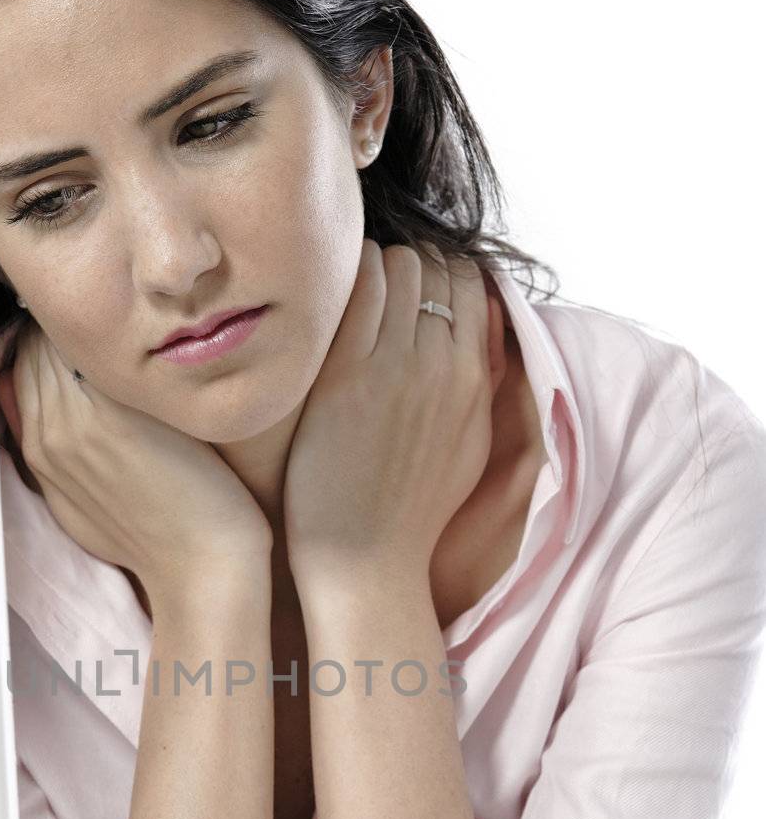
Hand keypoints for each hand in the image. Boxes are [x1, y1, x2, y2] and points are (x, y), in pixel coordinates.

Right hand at [0, 319, 272, 601]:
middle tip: (114, 315)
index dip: (50, 338)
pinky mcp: (115, 413)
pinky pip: (94, 348)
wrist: (197, 568)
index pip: (21, 363)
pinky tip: (150, 330)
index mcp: (39, 452)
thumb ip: (52, 458)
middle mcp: (50, 432)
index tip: (89, 332)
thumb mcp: (79, 505)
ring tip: (132, 322)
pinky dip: (115, 333)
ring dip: (92, 323)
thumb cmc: (155, 539)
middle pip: (34, 345)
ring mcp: (78, 421)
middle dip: (67, 323)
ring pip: (59, 337)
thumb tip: (27, 411)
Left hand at [282, 238, 504, 593]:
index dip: (442, 271)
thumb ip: (481, 380)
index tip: (417, 281)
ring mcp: (394, 368)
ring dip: (379, 265)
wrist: (365, 553)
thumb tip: (486, 326)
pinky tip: (331, 289)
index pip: (470, 284)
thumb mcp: (469, 442)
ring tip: (359, 286)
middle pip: (435, 268)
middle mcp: (441, 366)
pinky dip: (350, 276)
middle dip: (411, 264)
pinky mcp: (346, 376)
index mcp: (473, 378)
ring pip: (399, 269)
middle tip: (383, 281)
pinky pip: (356, 292)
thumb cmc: (412, 504)